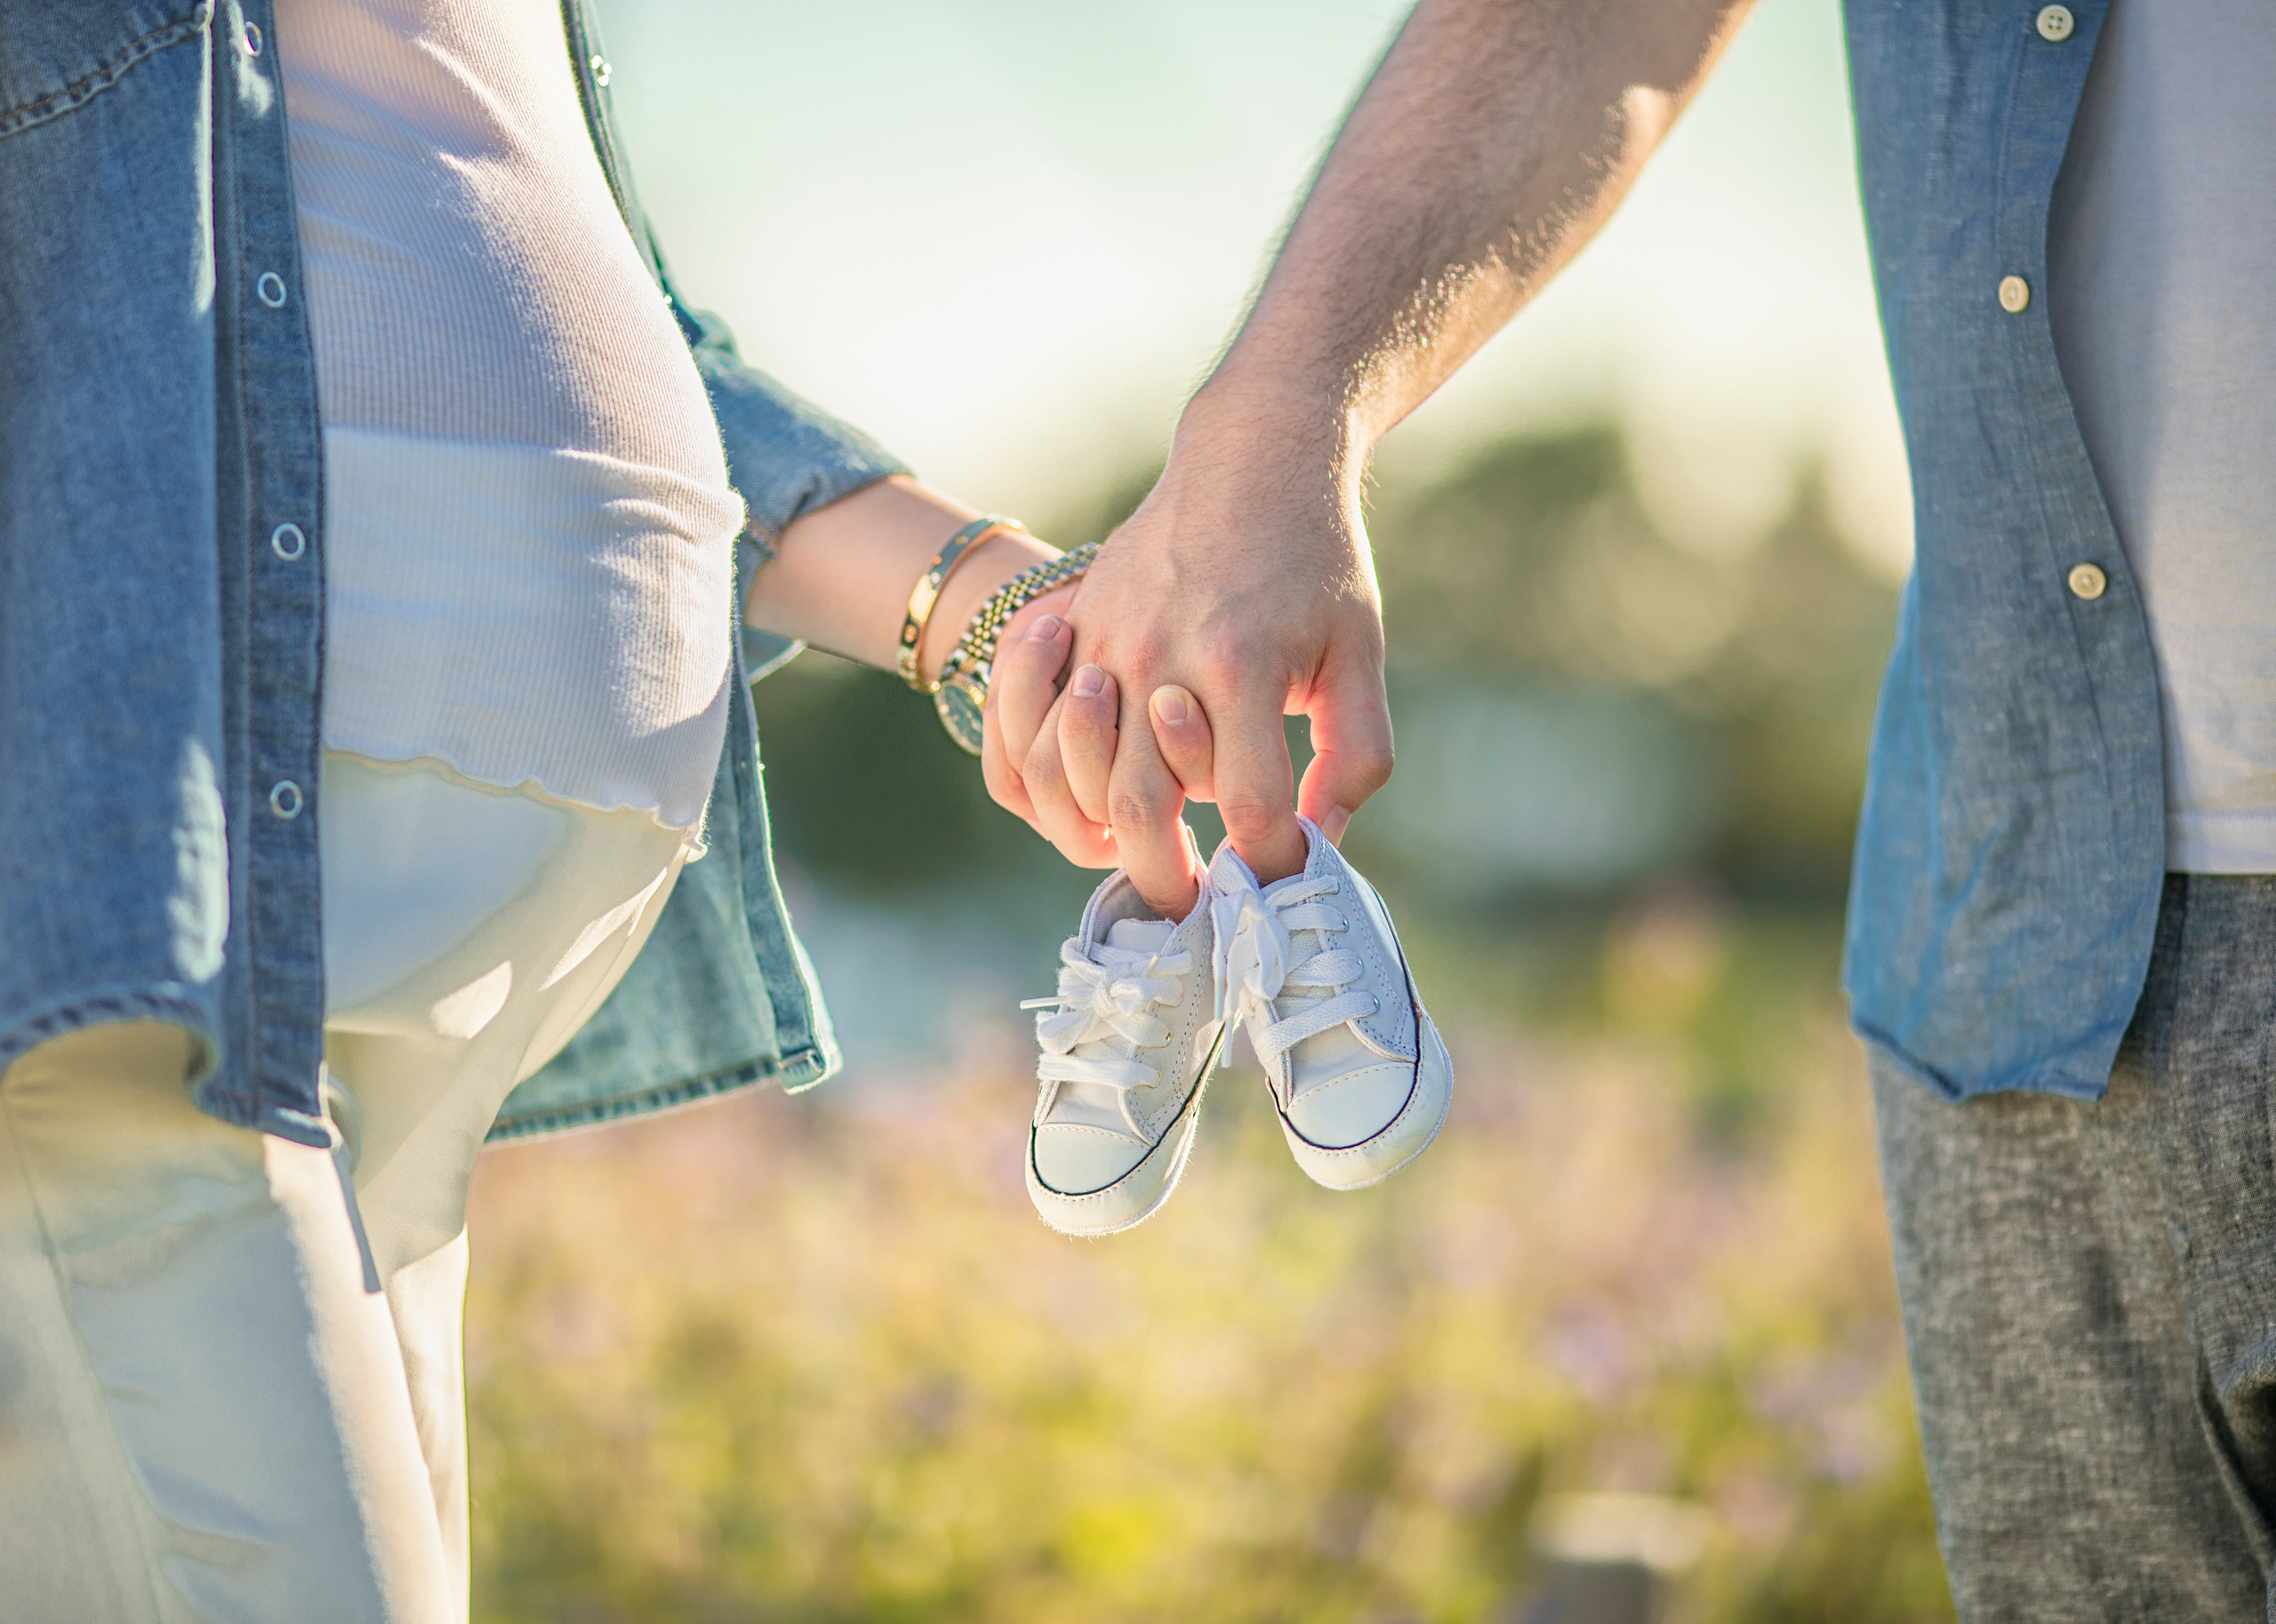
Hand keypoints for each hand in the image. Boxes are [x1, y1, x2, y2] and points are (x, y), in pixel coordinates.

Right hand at [984, 403, 1394, 915]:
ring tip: (1135, 852)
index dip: (1268, 862)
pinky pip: (1016, 725)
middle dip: (1168, 878)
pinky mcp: (1068, 625)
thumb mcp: (1360, 653)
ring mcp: (1101, 640)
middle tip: (1193, 907)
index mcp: (1241, 666)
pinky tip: (1075, 793)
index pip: (1249, 806)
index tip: (1279, 883)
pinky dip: (1034, 777)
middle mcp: (1158, 657)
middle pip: (1139, 807)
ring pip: (1062, 776)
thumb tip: (1322, 841)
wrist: (1253, 458)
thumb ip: (1353, 754)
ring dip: (1093, 832)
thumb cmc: (1315, 562)